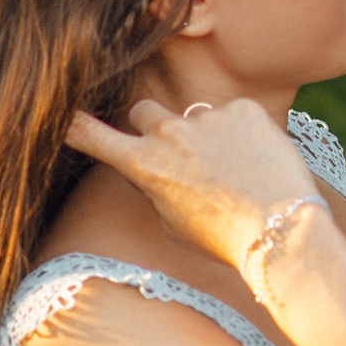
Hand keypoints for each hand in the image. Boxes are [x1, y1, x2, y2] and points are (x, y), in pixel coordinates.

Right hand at [68, 98, 322, 267]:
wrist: (281, 229)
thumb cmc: (223, 238)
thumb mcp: (172, 224)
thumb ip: (154, 188)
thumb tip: (151, 171)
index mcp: (143, 164)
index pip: (91, 135)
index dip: (73, 123)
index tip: (64, 113)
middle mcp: (168, 133)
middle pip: (143, 112)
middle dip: (152, 127)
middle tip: (179, 155)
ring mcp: (206, 117)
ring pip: (195, 116)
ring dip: (205, 134)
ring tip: (234, 170)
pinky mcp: (243, 108)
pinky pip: (234, 114)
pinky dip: (242, 132)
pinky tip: (257, 160)